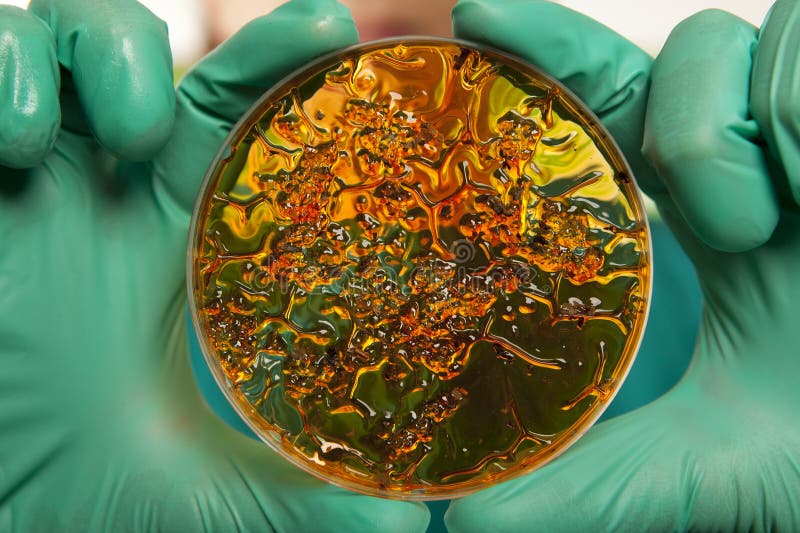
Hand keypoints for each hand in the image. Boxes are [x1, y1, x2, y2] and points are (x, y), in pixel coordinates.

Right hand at [0, 0, 428, 529]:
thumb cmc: (69, 493)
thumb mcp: (195, 497)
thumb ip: (292, 503)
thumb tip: (406, 525)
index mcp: (174, 232)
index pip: (236, 114)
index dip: (279, 60)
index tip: (334, 28)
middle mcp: (98, 185)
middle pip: (134, 53)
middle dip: (136, 47)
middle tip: (144, 118)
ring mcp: (18, 170)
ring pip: (50, 38)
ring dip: (68, 54)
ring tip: (73, 135)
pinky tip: (8, 142)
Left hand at [445, 0, 799, 530]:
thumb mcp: (723, 464)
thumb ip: (605, 486)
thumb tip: (472, 521)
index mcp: (718, 213)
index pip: (612, 105)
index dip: (545, 53)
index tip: (471, 17)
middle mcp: (775, 148)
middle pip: (691, 51)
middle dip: (696, 131)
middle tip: (742, 231)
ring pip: (755, 39)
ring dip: (765, 144)